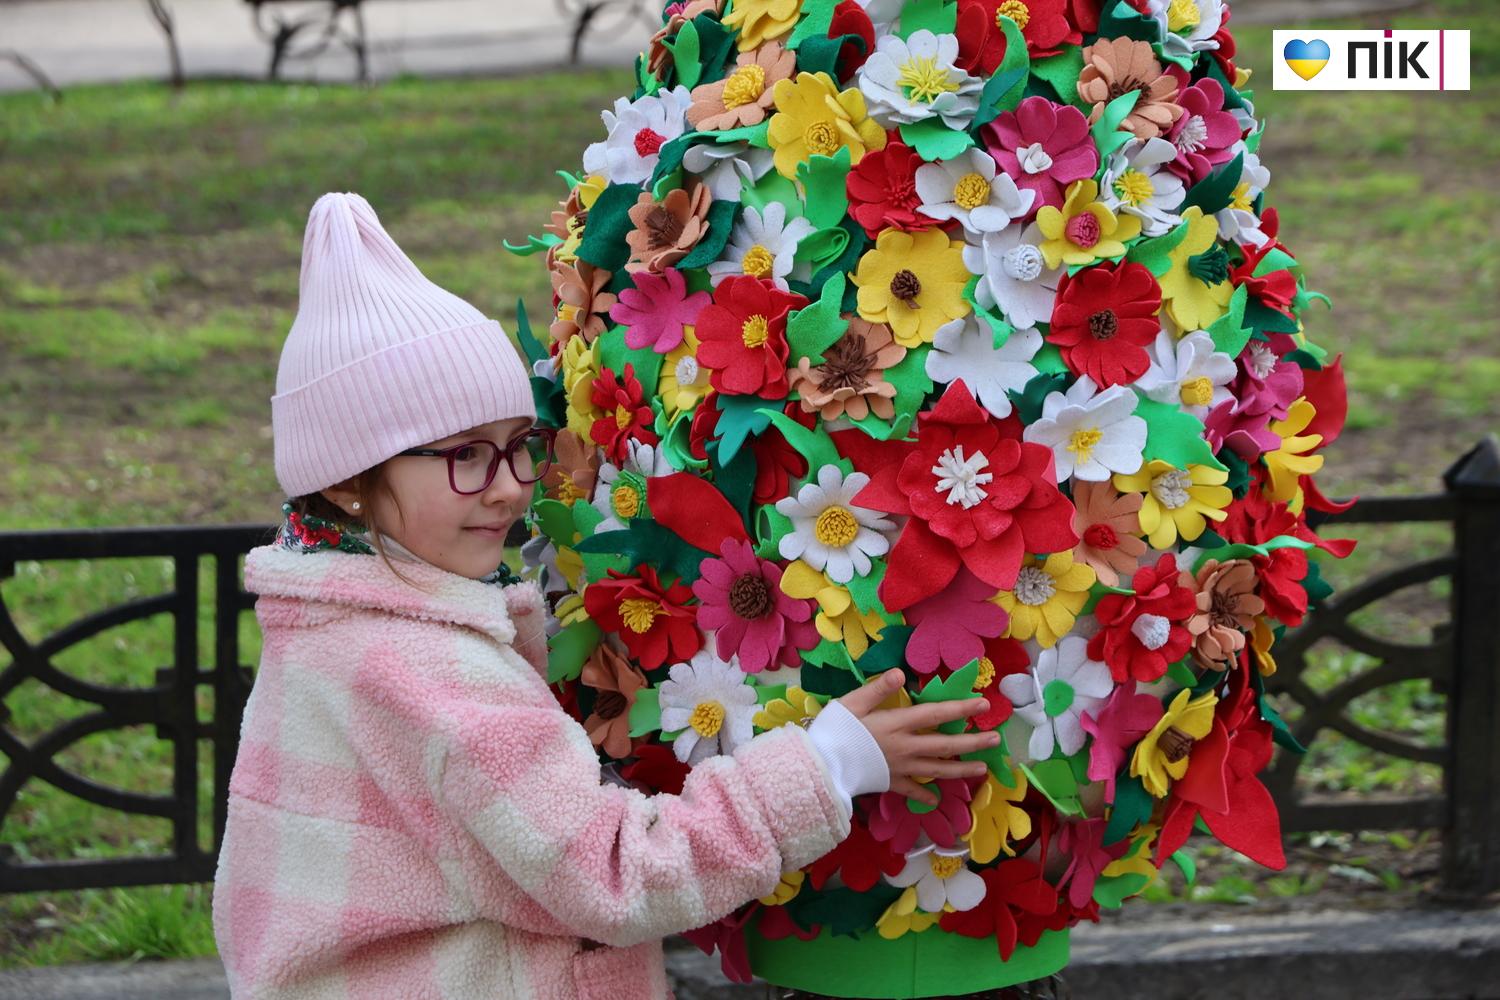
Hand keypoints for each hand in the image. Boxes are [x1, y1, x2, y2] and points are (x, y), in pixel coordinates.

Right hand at [834, 668, 1000, 805]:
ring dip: (962, 769)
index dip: (960, 709)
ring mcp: (901, 768)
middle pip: (945, 745)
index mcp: (898, 723)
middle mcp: (906, 747)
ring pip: (938, 770)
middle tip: (995, 740)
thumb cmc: (835, 730)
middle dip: (973, 743)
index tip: (983, 705)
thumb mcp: (853, 702)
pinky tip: (935, 798)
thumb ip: (878, 688)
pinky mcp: (890, 783)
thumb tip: (901, 673)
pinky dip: (925, 794)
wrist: (822, 766)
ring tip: (983, 768)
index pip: (936, 714)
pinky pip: (912, 790)